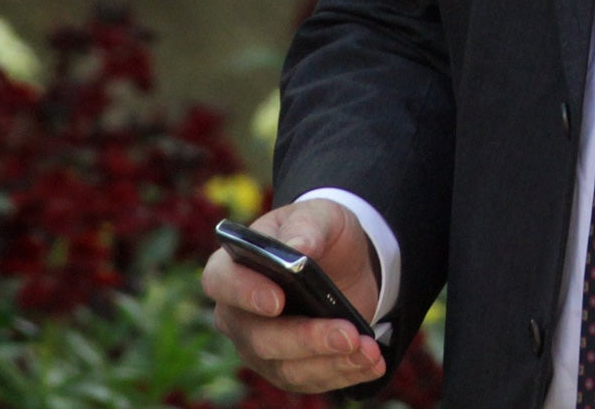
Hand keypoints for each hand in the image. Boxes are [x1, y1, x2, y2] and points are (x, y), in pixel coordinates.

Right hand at [203, 197, 385, 393]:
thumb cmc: (318, 232)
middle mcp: (239, 314)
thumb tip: (300, 248)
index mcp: (233, 267)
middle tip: (347, 335)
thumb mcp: (321, 215)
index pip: (222, 282)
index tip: (276, 300)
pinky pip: (310, 380)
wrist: (342, 260)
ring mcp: (260, 347)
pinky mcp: (286, 368)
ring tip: (368, 350)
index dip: (245, 293)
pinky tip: (371, 362)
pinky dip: (344, 373)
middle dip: (306, 339)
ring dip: (331, 362)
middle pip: (259, 338)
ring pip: (286, 367)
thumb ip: (308, 225)